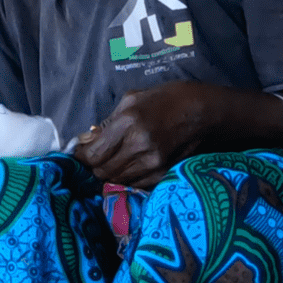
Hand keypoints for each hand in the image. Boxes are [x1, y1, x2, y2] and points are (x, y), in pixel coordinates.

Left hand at [72, 81, 226, 188]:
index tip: (78, 156)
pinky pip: (135, 184)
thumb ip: (109, 121)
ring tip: (114, 161)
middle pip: (103, 171)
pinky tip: (131, 166)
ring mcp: (153, 163)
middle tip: (95, 159)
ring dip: (111, 173)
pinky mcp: (164, 173)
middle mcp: (139, 145)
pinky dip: (128, 178)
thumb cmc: (167, 99)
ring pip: (117, 180)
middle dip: (95, 166)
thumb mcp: (133, 98)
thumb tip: (88, 139)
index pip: (93, 154)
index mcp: (128, 122)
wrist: (205, 111)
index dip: (81, 158)